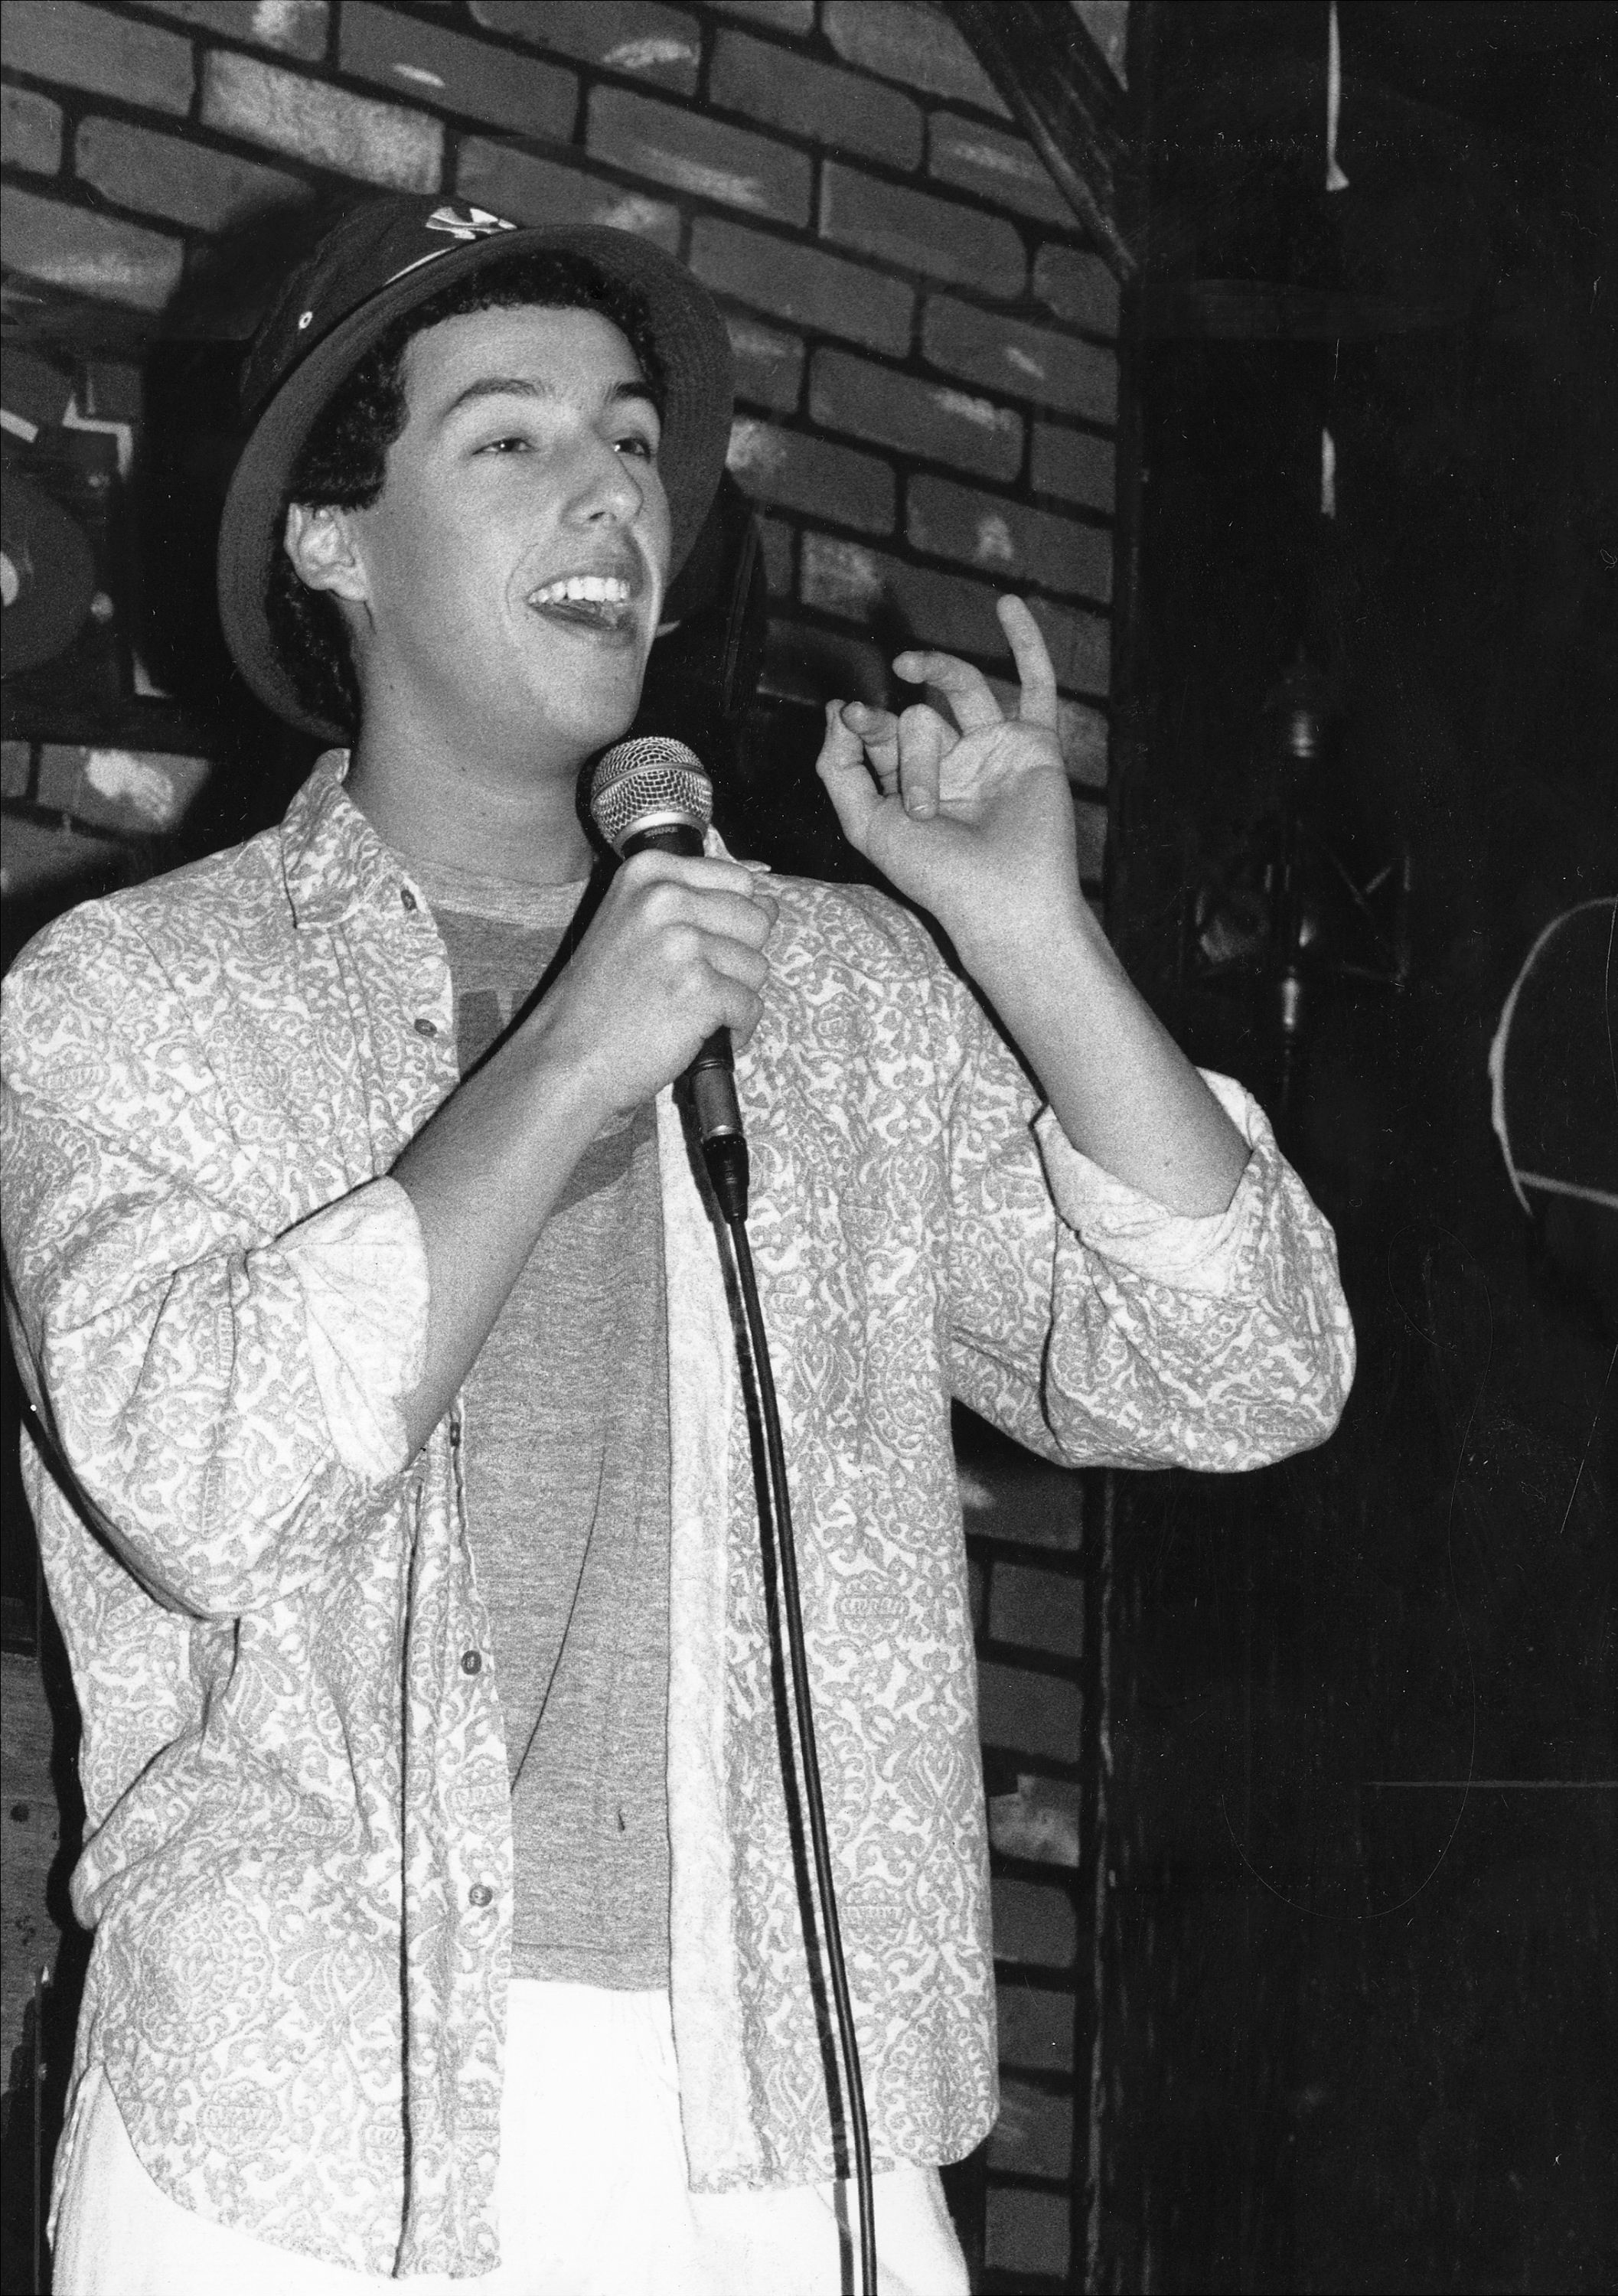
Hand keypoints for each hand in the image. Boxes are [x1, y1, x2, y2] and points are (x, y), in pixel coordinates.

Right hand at [525, 851, 775, 1117]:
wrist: (567, 1058)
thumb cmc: (601, 999)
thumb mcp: (632, 922)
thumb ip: (694, 903)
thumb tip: (770, 903)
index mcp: (649, 871)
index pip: (739, 880)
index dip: (732, 922)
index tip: (698, 948)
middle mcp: (665, 897)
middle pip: (756, 921)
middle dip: (737, 960)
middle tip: (691, 985)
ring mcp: (683, 942)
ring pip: (758, 966)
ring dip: (733, 997)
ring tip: (688, 1011)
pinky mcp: (700, 989)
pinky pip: (751, 1007)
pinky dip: (734, 1030)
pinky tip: (696, 1036)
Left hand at [815, 595, 1084, 966]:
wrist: (1003, 900)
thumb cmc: (935, 876)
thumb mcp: (865, 825)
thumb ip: (838, 770)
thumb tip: (834, 712)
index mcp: (909, 783)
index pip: (881, 730)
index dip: (862, 720)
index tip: (849, 715)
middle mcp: (952, 763)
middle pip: (918, 716)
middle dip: (910, 751)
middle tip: (924, 804)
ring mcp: (994, 750)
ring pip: (960, 691)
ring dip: (935, 674)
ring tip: (909, 664)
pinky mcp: (1035, 745)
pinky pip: (1036, 686)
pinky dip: (1027, 644)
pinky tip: (1006, 605)